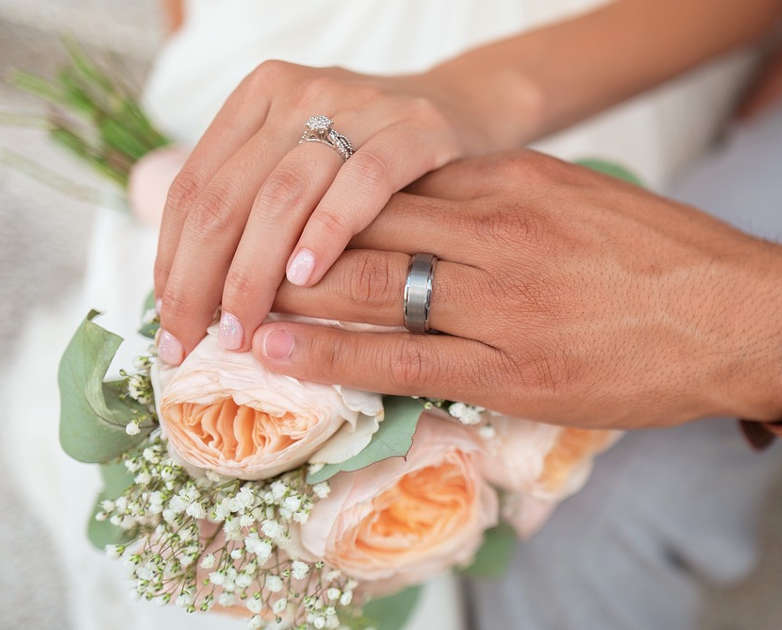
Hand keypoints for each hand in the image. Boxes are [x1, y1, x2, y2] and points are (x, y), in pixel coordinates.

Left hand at [153, 61, 502, 363]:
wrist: (468, 111)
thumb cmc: (375, 159)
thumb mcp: (306, 165)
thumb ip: (255, 206)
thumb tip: (192, 297)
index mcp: (259, 98)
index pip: (193, 188)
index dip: (171, 261)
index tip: (171, 324)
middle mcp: (300, 94)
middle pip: (227, 197)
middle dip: (201, 280)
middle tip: (196, 342)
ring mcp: (358, 106)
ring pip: (281, 195)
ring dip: (253, 272)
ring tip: (242, 328)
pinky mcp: (414, 129)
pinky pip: (361, 184)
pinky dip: (326, 233)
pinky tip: (306, 278)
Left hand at [250, 150, 781, 428]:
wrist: (743, 316)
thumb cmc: (672, 260)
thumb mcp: (586, 201)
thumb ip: (512, 201)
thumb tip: (446, 210)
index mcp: (516, 181)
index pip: (394, 181)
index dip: (325, 199)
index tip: (281, 210)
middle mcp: (498, 229)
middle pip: (364, 223)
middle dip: (288, 240)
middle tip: (227, 255)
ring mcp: (503, 299)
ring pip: (370, 284)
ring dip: (291, 293)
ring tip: (228, 303)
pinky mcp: (513, 365)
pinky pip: (402, 356)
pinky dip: (330, 353)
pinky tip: (278, 350)